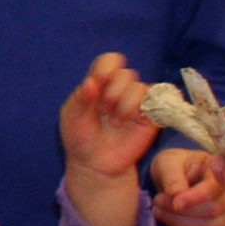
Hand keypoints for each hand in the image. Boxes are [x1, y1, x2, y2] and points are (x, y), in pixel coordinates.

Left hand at [58, 52, 154, 225]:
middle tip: (102, 111)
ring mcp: (136, 102)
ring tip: (114, 122)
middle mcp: (119, 89)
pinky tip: (128, 121)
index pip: (109, 61)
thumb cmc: (80, 137)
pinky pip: (153, 100)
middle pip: (125, 73)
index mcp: (99, 83)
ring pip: (138, 86)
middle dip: (112, 92)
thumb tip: (92, 82)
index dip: (106, 67)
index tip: (97, 82)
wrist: (94, 164)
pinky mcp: (150, 116)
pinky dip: (139, 108)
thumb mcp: (71, 116)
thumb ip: (80, 98)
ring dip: (124, 104)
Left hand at [151, 147, 224, 225]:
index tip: (174, 202)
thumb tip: (176, 194)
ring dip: (179, 225)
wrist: (177, 179)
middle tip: (157, 202)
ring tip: (160, 212)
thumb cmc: (175, 167)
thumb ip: (173, 176)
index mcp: (221, 173)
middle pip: (212, 212)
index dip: (194, 199)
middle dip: (180, 212)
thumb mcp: (168, 163)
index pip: (214, 190)